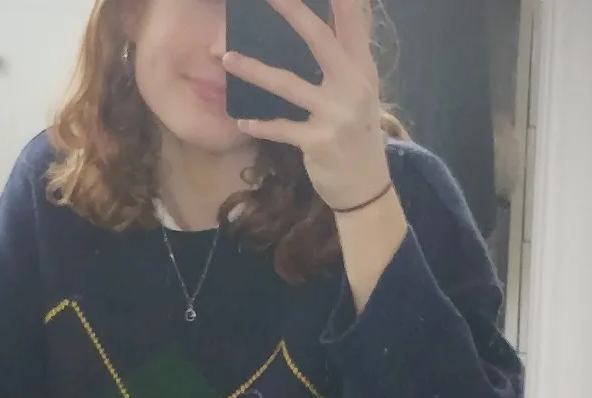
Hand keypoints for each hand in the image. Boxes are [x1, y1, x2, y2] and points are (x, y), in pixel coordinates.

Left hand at [222, 0, 391, 212]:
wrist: (366, 186)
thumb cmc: (356, 135)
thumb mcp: (360, 92)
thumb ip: (346, 58)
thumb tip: (330, 21)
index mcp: (362, 68)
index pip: (352, 21)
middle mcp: (353, 86)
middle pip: (319, 39)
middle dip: (292, 12)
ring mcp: (336, 115)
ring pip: (289, 84)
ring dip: (254, 71)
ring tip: (226, 58)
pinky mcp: (318, 142)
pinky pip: (281, 128)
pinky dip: (259, 126)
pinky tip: (241, 122)